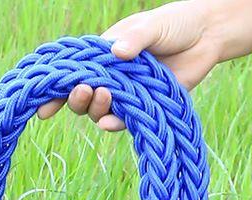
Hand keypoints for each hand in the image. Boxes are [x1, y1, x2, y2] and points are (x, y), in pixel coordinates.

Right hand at [37, 1, 222, 130]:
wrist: (208, 36)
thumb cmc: (175, 24)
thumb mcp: (152, 25)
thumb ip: (135, 38)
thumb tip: (116, 52)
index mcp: (103, 55)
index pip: (73, 73)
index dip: (55, 88)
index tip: (43, 103)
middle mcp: (110, 77)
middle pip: (80, 97)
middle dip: (74, 98)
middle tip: (82, 90)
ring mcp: (125, 95)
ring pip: (98, 111)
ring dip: (95, 108)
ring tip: (104, 95)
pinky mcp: (142, 109)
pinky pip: (121, 122)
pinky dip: (114, 123)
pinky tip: (111, 121)